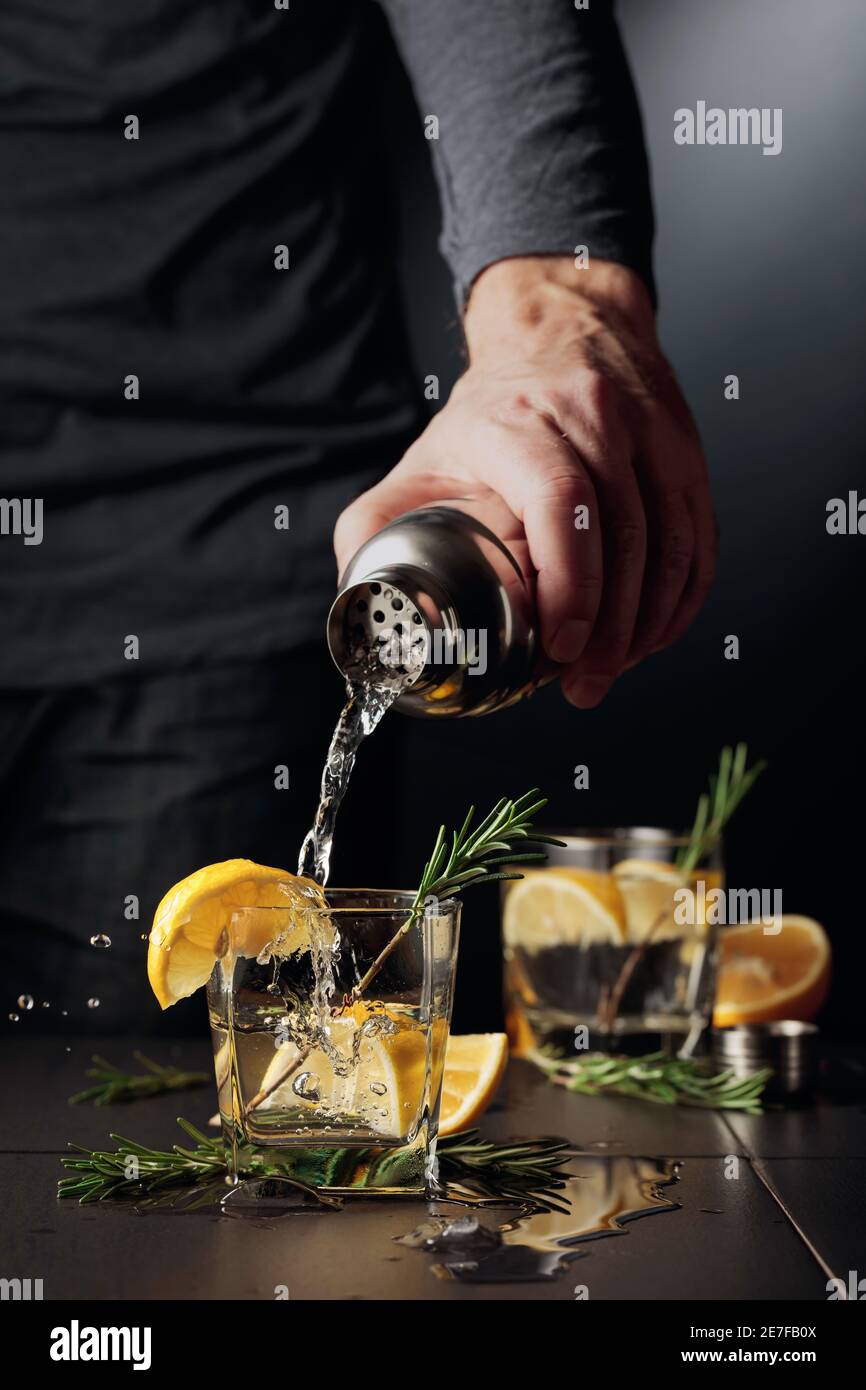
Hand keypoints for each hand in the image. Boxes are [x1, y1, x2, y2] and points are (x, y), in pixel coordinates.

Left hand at [333, 256, 716, 707]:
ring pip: (668, 537)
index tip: (561, 644)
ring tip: (616, 668)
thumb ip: (375, 525)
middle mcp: (590, 416)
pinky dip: (682, 595)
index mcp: (516, 423)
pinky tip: (655, 633)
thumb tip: (362, 602)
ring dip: (648, 620)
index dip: (569, 582)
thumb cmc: (490, 412)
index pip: (560, 500)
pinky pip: (697, 533)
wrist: (561, 330)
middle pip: (622, 533)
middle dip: (609, 627)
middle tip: (586, 683)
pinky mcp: (684, 449)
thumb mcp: (420, 458)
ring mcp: (647, 430)